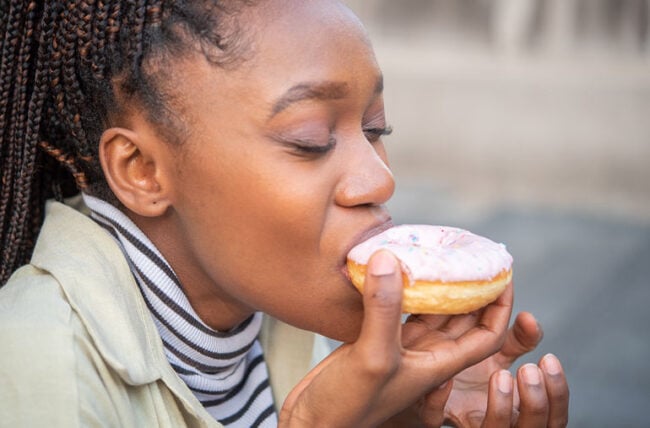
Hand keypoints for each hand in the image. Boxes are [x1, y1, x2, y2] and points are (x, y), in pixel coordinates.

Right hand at [279, 250, 512, 426]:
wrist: (314, 422)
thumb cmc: (350, 405)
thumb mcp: (373, 356)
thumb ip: (383, 309)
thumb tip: (389, 258)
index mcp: (439, 365)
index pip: (488, 335)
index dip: (501, 305)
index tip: (503, 271)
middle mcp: (426, 355)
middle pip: (463, 317)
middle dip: (473, 287)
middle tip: (472, 252)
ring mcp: (401, 347)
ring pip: (431, 311)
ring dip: (438, 285)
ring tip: (440, 253)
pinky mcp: (376, 341)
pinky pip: (398, 309)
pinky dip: (402, 289)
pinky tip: (396, 268)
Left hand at [443, 312, 569, 426]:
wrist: (425, 382)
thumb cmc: (469, 372)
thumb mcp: (497, 354)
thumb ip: (518, 339)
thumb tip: (530, 319)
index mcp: (519, 411)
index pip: (554, 419)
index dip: (557, 394)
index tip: (548, 359)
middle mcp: (500, 424)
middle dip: (536, 402)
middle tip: (528, 370)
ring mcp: (470, 425)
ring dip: (501, 407)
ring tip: (500, 375)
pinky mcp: (436, 420)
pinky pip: (437, 420)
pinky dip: (441, 402)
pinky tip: (445, 381)